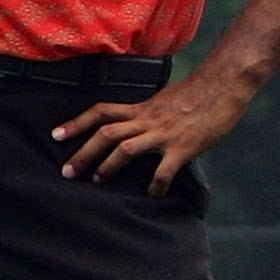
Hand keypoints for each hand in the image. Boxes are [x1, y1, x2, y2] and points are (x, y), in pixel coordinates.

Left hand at [53, 72, 251, 196]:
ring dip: (108, 167)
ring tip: (98, 181)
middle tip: (66, 172)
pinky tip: (152, 194)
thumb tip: (133, 126)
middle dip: (83, 153)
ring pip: (125, 149)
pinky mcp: (183, 147)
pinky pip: (164, 170)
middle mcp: (147, 120)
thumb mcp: (162, 100)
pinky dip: (155, 185)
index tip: (55, 135)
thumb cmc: (196, 94)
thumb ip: (145, 113)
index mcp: (141, 108)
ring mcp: (163, 134)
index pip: (101, 112)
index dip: (76, 123)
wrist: (224, 85)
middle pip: (105, 134)